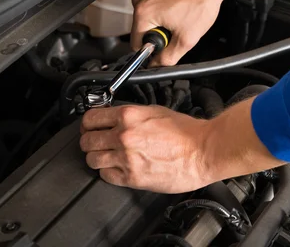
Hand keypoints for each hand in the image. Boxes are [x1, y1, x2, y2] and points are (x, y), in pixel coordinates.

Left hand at [80, 104, 213, 192]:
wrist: (202, 151)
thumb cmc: (186, 131)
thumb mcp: (155, 110)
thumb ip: (130, 115)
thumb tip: (113, 118)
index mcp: (128, 116)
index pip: (90, 119)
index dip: (88, 124)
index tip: (90, 127)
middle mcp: (123, 136)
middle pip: (87, 141)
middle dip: (90, 141)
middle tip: (97, 142)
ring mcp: (126, 158)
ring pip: (92, 160)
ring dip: (97, 158)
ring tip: (107, 156)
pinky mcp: (132, 177)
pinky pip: (106, 176)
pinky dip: (108, 172)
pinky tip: (118, 168)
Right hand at [130, 0, 289, 65]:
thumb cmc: (201, 1)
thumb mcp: (186, 39)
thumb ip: (168, 58)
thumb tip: (156, 65)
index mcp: (142, 12)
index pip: (136, 44)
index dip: (152, 50)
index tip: (166, 46)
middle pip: (142, 31)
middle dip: (159, 35)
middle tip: (178, 29)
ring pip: (148, 19)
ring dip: (162, 22)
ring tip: (180, 16)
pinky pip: (153, 6)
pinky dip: (164, 11)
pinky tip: (179, 8)